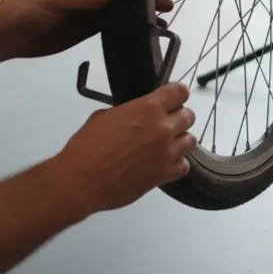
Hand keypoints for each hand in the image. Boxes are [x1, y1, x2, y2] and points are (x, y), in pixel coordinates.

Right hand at [46, 83, 196, 215]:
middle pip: (189, 116)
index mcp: (148, 108)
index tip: (172, 98)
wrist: (81, 181)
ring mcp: (167, 152)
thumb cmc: (86, 147)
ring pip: (191, 140)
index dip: (177, 94)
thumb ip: (126, 112)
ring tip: (167, 144)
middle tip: (166, 123)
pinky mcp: (165, 175)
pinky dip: (177, 163)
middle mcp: (163, 128)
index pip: (179, 92)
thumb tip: (133, 116)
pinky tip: (165, 163)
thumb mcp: (103, 117)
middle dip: (179, 117)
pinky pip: (184, 166)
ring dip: (181, 139)